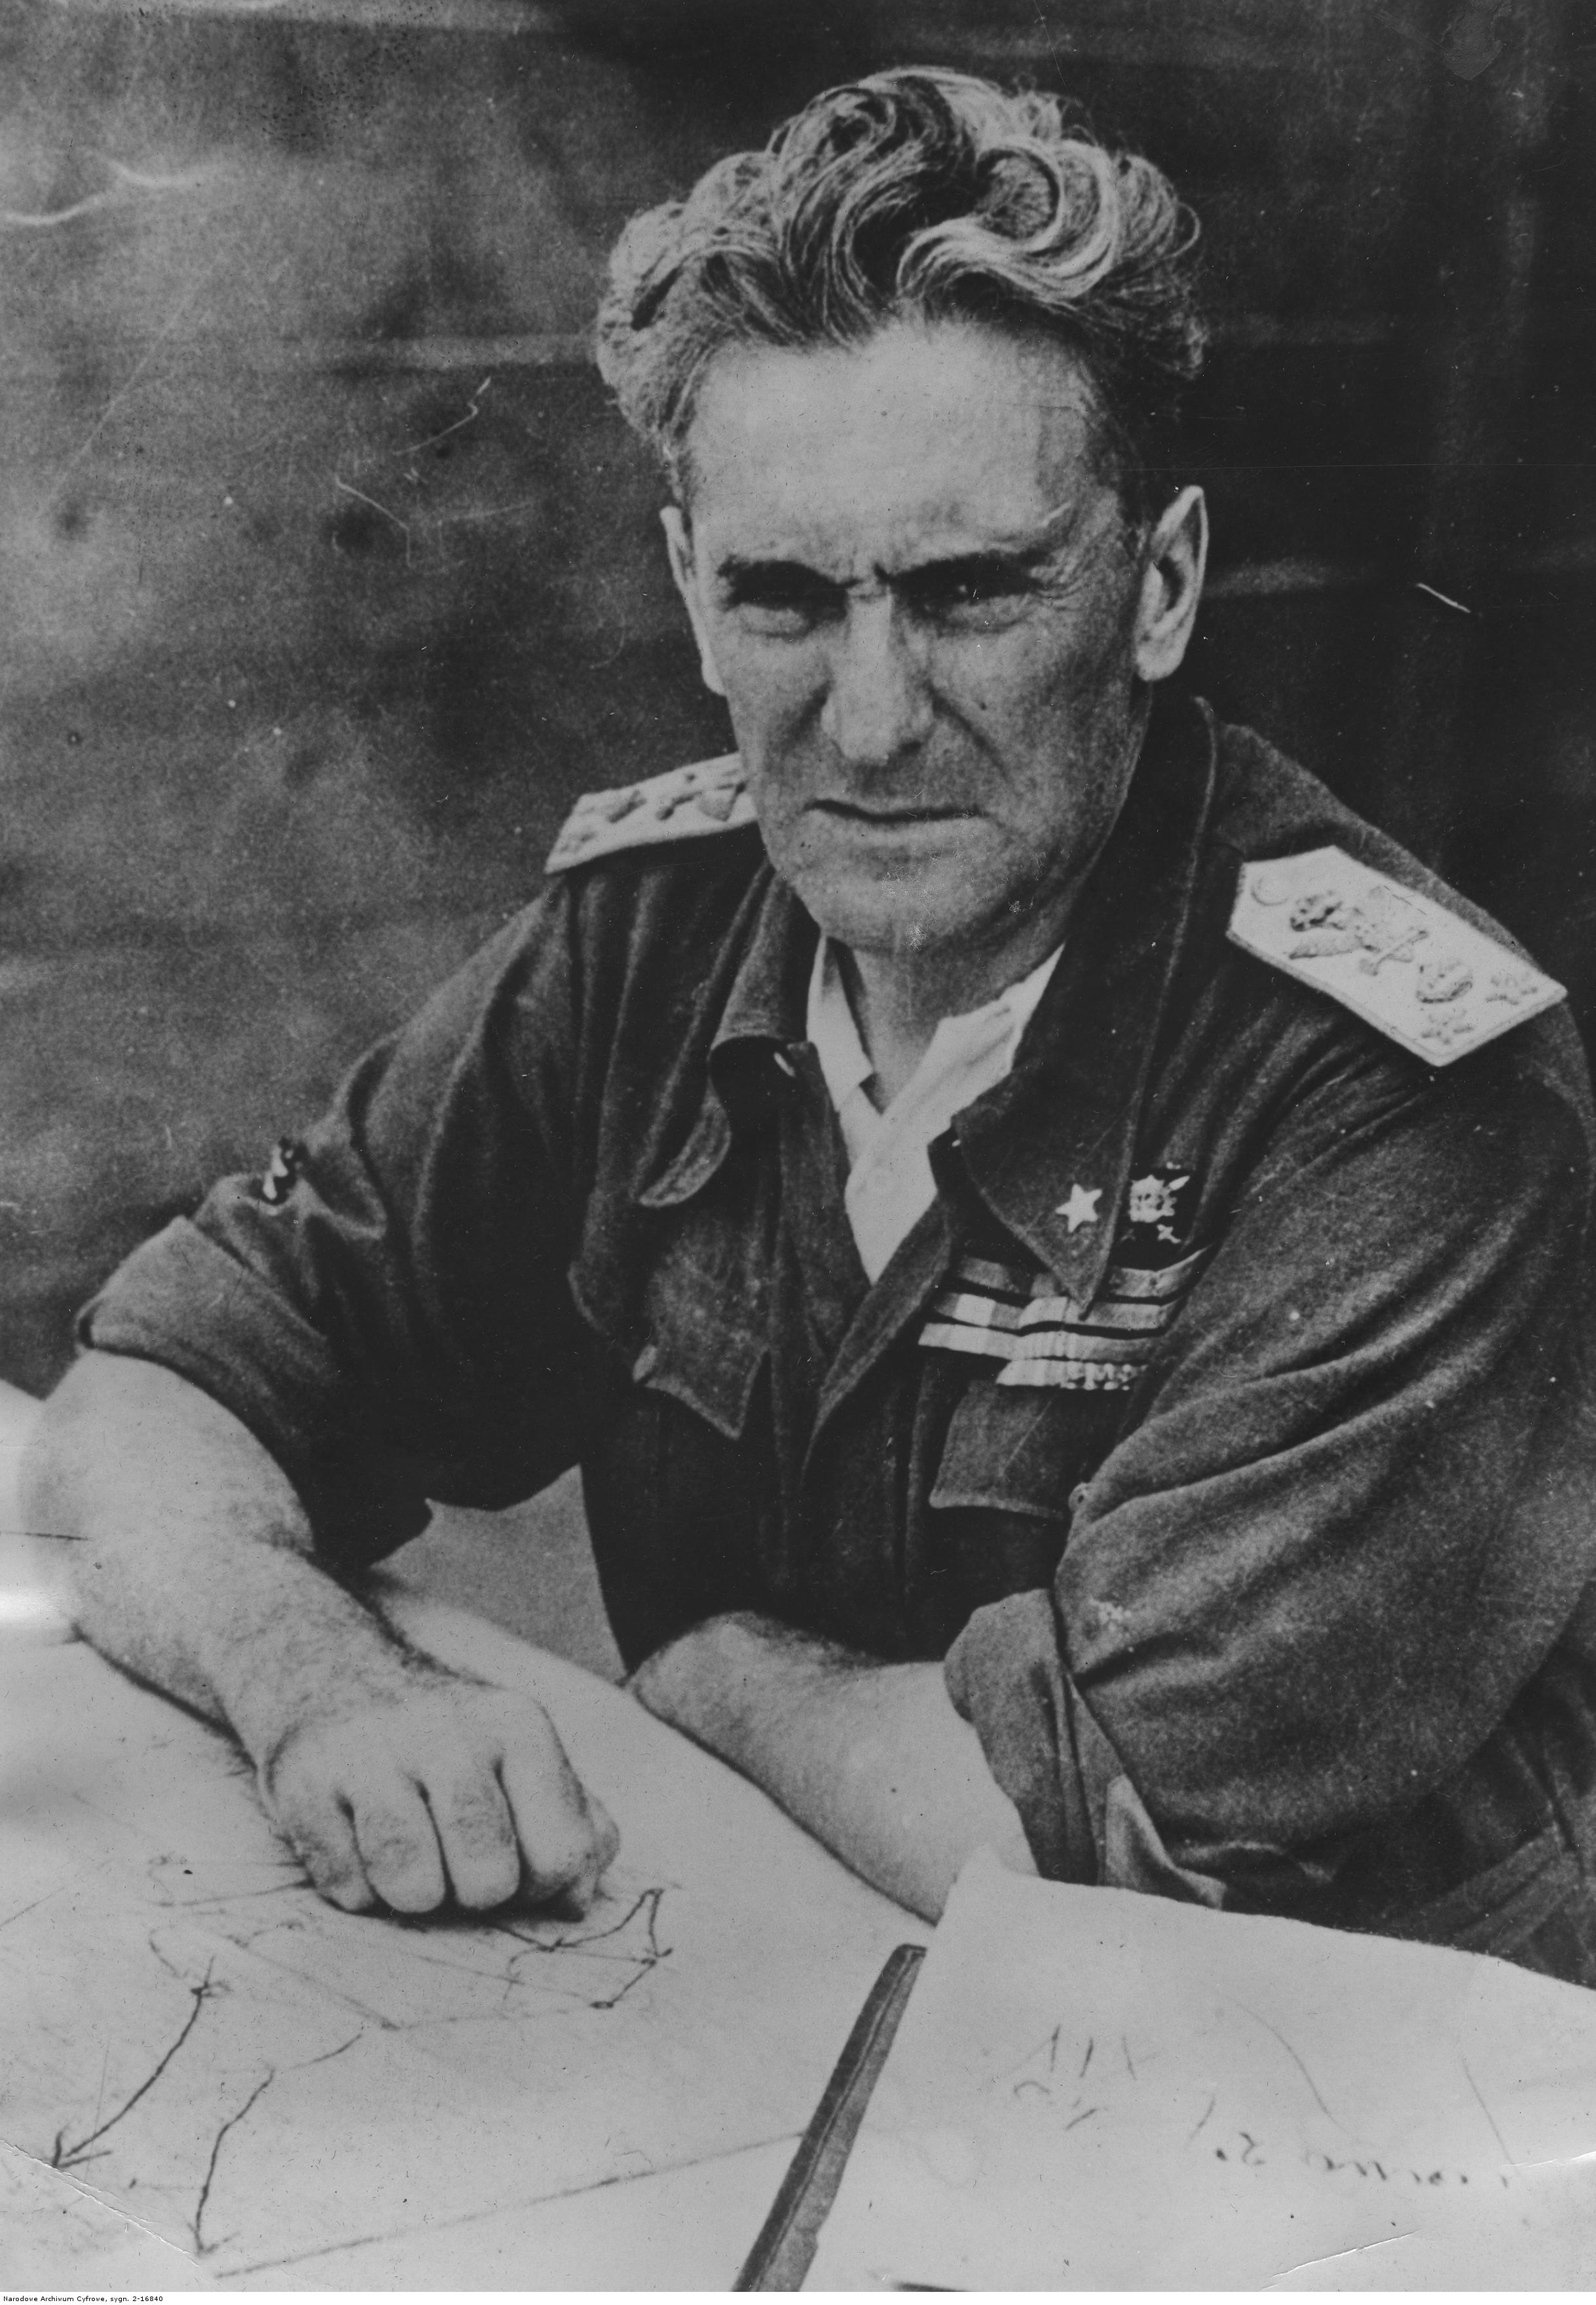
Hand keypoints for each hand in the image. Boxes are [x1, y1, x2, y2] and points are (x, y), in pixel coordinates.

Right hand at [262, 1673, 619, 1916]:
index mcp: (519, 1726)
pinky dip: (356, 1886)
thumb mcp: (525, 1762)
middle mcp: (450, 1730)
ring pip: (414, 1889)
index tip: (514, 1861)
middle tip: (452, 1855)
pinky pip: (347, 1889)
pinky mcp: (304, 1781)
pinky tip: (356, 1838)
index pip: (562, 1855)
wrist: (333, 1676)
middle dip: (472, 1893)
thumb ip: (577, 1828)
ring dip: (411, 1894)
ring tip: (407, 1851)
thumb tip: (576, 1900)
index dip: (540, 1886)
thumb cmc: (448, 1745)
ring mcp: (372, 1752)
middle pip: (488, 1881)